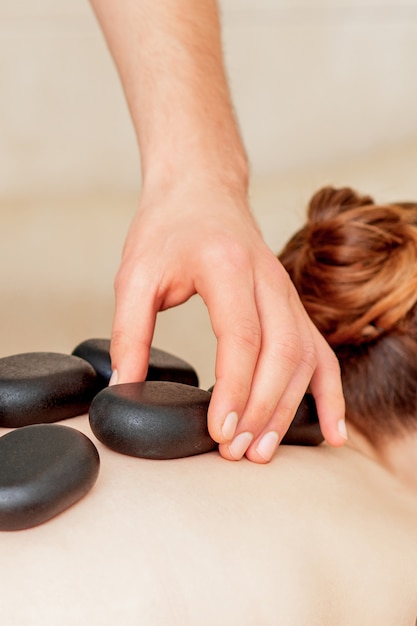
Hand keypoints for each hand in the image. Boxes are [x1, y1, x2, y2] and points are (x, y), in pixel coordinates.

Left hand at [110, 180, 345, 462]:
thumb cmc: (169, 228)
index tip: (220, 429)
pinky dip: (329, 394)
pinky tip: (332, 430)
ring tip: (262, 450)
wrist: (202, 191)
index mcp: (227, 266)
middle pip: (282, 352)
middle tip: (235, 450)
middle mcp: (268, 279)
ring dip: (289, 408)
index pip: (242, 336)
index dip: (235, 388)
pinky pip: (321, 353)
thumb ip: (130, 332)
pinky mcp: (292, 306)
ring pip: (305, 357)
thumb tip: (124, 386)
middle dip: (262, 407)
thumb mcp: (135, 275)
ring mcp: (287, 293)